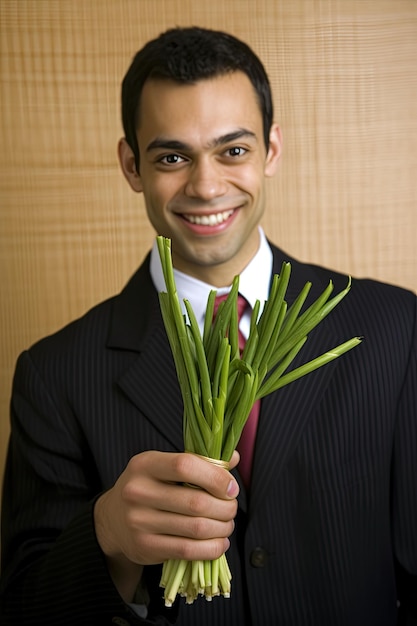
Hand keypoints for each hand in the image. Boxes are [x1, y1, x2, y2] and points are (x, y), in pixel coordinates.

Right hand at [94, 450, 238, 600]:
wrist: (113, 520)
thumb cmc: (148, 487)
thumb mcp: (164, 466)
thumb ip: (199, 461)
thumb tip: (233, 458)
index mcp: (145, 464)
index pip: (185, 465)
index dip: (215, 477)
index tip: (231, 487)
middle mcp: (138, 491)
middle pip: (196, 502)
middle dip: (225, 508)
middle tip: (231, 508)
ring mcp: (139, 521)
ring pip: (196, 528)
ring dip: (222, 528)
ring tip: (227, 525)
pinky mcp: (145, 547)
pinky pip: (188, 550)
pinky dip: (212, 548)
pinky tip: (219, 542)